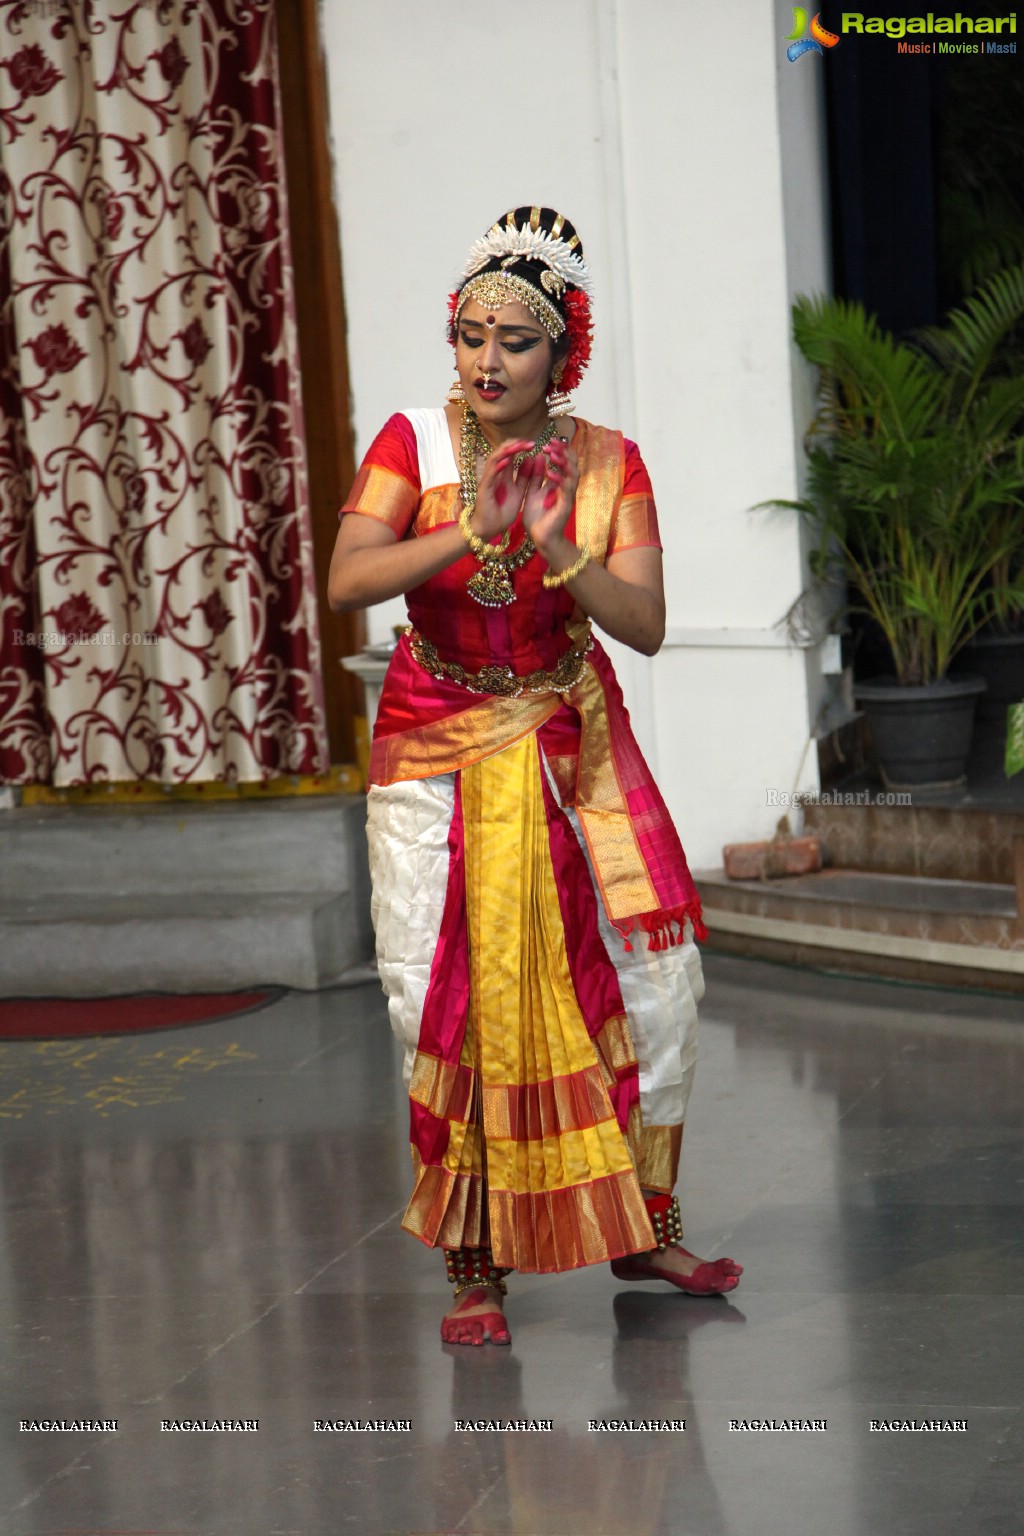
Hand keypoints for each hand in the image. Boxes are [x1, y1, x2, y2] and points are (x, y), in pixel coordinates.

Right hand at [468, 438, 535, 542]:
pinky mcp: (483, 489)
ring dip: (507, 451)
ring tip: (520, 446)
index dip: (520, 446)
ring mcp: (487, 480)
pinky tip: (508, 461)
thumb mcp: (518, 492)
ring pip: (495, 458)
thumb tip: (531, 460)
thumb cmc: (501, 512)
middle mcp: (493, 473)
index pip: (509, 453)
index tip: (534, 444)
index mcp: (502, 474)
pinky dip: (498, 467)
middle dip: (515, 444)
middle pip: (501, 451)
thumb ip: (524, 478)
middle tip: (531, 442)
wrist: (489, 529)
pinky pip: (490, 475)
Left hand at [520, 438, 578, 558]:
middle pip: (573, 463)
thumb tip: (538, 457)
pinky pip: (565, 490)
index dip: (559, 449)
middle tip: (551, 443)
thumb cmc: (538, 518)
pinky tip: (550, 473)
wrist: (541, 539)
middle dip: (563, 451)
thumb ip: (536, 476)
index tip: (548, 441)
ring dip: (563, 463)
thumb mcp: (533, 492)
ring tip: (553, 454)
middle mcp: (567, 488)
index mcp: (560, 483)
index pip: (564, 461)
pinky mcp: (565, 506)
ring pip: (573, 474)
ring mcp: (568, 496)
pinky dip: (558, 480)